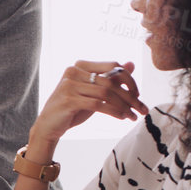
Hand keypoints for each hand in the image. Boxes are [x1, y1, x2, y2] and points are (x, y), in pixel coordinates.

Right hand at [27, 61, 148, 154]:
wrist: (48, 126)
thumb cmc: (72, 108)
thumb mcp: (93, 92)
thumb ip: (110, 77)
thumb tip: (131, 64)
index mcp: (80, 65)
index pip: (113, 66)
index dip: (129, 80)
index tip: (138, 94)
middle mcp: (74, 72)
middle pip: (111, 81)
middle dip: (130, 96)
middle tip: (142, 109)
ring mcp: (70, 85)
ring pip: (106, 93)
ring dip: (124, 106)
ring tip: (132, 116)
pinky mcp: (69, 100)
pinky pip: (98, 104)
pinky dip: (113, 111)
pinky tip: (121, 117)